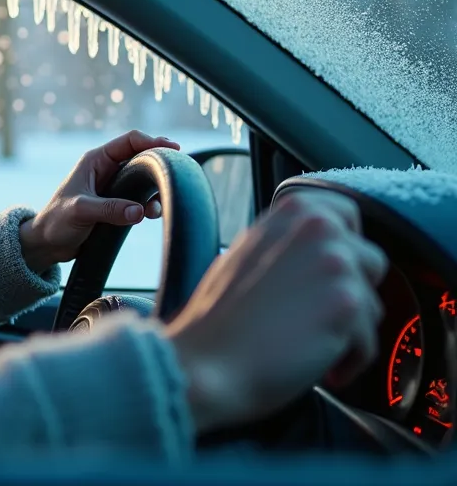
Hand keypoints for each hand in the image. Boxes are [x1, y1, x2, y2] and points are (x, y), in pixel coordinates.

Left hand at [19, 130, 180, 271]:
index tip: (172, 148)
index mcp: (95, 160)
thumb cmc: (57, 221)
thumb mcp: (81, 211)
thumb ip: (109, 209)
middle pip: (141, 158)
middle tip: (175, 175)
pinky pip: (140, 200)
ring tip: (156, 207)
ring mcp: (112, 188)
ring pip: (143, 182)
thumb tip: (139, 211)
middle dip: (158, 166)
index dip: (152, 141)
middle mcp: (106, 170)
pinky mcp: (116, 205)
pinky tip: (151, 214)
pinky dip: (149, 205)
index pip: (129, 141)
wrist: (48, 244)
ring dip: (154, 191)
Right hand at [165, 190, 387, 433]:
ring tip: (313, 348)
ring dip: (350, 332)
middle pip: (370, 262)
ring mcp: (336, 263)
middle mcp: (318, 228)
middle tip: (318, 318)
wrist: (208, 363)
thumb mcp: (245, 255)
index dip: (347, 247)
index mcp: (291, 212)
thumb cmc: (220, 321)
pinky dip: (350, 362)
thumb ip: (288, 243)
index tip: (334, 273)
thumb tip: (323, 253)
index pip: (348, 213)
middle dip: (351, 294)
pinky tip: (321, 370)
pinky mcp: (348, 304)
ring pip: (374, 305)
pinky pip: (370, 341)